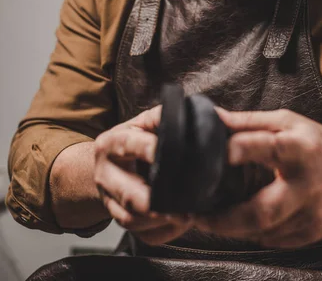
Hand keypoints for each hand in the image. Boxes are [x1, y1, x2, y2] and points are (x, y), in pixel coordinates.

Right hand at [94, 106, 192, 244]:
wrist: (112, 162)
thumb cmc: (135, 139)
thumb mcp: (144, 122)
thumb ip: (161, 117)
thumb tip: (185, 116)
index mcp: (110, 143)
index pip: (130, 146)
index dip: (152, 150)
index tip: (176, 156)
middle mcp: (105, 174)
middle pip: (128, 194)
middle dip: (155, 202)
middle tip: (182, 205)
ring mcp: (109, 200)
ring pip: (132, 220)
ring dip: (162, 220)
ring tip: (187, 214)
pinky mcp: (120, 220)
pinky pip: (142, 235)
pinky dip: (164, 232)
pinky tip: (180, 223)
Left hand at [196, 108, 321, 248]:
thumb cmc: (316, 143)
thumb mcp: (287, 121)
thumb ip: (249, 122)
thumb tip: (214, 118)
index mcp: (300, 148)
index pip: (269, 147)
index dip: (242, 149)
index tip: (219, 152)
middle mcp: (307, 185)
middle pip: (265, 210)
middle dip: (227, 219)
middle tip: (198, 216)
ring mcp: (311, 214)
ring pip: (265, 231)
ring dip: (234, 227)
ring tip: (211, 219)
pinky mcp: (311, 233)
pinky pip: (273, 239)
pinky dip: (253, 232)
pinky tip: (240, 222)